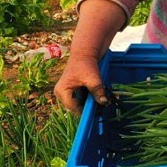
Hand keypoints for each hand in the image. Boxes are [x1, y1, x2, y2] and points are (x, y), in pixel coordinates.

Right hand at [53, 0, 125, 114]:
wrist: (85, 53)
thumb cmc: (86, 65)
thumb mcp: (93, 79)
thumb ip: (98, 91)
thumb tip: (104, 103)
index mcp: (62, 92)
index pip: (73, 107)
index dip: (85, 111)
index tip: (97, 113)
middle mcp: (62, 94)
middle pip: (76, 106)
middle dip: (90, 107)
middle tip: (103, 108)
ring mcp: (67, 92)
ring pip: (80, 103)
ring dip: (91, 103)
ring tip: (104, 102)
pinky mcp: (73, 90)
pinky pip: (82, 98)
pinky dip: (91, 98)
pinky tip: (101, 98)